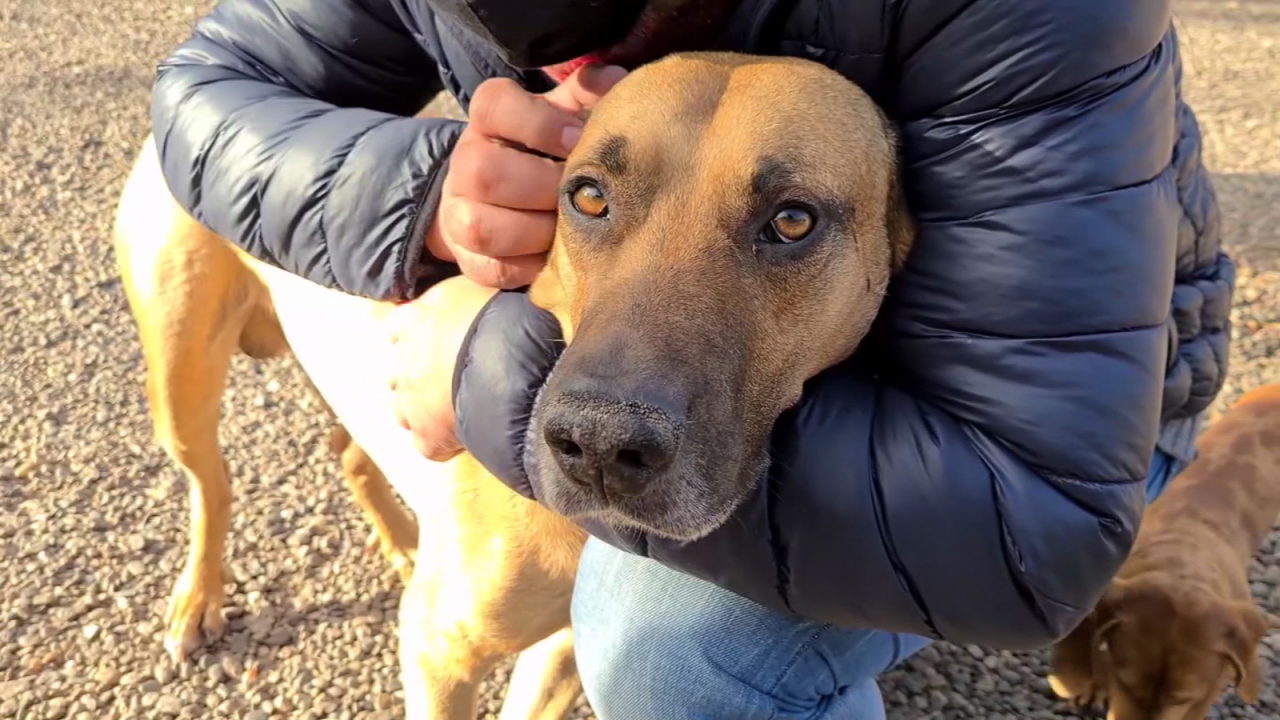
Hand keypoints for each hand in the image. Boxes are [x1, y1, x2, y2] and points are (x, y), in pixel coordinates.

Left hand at [386, 275, 498, 460]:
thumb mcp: (479, 284)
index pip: (396, 328)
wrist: (513, 361)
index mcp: (413, 319)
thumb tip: (466, 291)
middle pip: (399, 372)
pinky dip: (445, 443)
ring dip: (422, 410)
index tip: (436, 340)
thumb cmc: (503, 315)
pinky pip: (430, 446)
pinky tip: (467, 436)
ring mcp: (411, 402)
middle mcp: (403, 360)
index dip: (416, 336)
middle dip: (418, 376)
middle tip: (452, 378)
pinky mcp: (427, 437)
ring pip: (403, 411)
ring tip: (454, 410)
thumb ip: (461, 294)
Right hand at [426, 64, 627, 288]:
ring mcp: (459, 214)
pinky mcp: (468, 260)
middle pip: (484, 171)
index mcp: (488, 120)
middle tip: (579, 195)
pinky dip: (531, 266)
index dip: (539, 123)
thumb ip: (588, 97)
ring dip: (536, 232)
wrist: (506, 201)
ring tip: (569, 230)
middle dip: (542, 187)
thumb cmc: (548, 154)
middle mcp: (464, 163)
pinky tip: (557, 257)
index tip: (577, 140)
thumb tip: (618, 82)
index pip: (494, 105)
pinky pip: (494, 270)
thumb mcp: (565, 117)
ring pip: (483, 227)